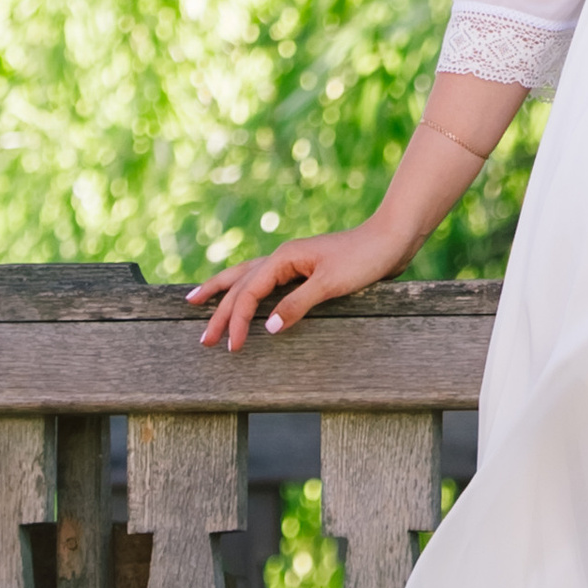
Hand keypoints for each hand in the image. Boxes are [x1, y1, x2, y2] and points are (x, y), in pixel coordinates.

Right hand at [191, 219, 403, 352]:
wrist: (391, 239)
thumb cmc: (364, 259)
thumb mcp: (330, 284)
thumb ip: (297, 305)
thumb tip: (265, 327)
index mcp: (284, 258)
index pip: (249, 293)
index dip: (237, 321)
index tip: (232, 347)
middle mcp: (282, 257)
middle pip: (240, 284)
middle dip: (219, 311)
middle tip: (203, 339)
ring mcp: (292, 262)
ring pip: (247, 277)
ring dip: (223, 292)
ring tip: (196, 299)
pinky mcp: (304, 270)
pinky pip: (264, 281)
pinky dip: (247, 289)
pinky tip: (244, 294)